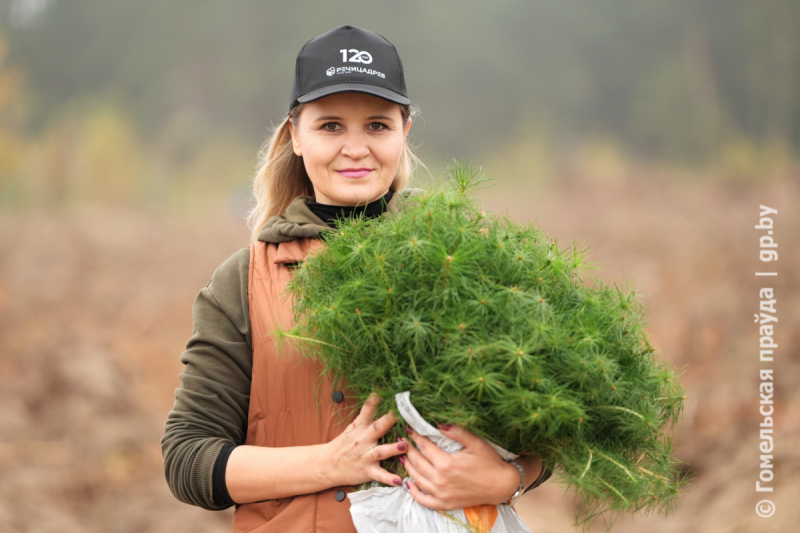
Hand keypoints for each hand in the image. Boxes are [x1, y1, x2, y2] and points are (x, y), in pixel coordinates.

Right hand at [322, 392, 406, 487]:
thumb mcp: (353, 426)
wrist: (327, 465)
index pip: (367, 409)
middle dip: (389, 421)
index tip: (386, 389)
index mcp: (360, 426)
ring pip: (380, 452)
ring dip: (393, 449)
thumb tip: (380, 394)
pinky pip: (379, 475)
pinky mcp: (366, 471)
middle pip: (377, 428)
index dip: (376, 399)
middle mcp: (363, 440)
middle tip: (402, 414)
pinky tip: (399, 481)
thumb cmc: (343, 444)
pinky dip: (388, 479)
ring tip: (404, 446)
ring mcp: (365, 456)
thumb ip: (367, 413)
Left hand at [399, 424, 520, 509]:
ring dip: (407, 466)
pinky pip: (424, 500)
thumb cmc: (490, 462)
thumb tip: (439, 424)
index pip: (424, 446)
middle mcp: (440, 480)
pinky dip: (413, 492)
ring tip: (402, 456)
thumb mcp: (476, 443)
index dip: (415, 436)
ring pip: (417, 479)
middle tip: (401, 441)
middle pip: (417, 462)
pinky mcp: (445, 503)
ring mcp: (442, 494)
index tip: (409, 428)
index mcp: (446, 464)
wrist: (501, 485)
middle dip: (407, 450)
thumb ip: (457, 432)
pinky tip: (408, 483)